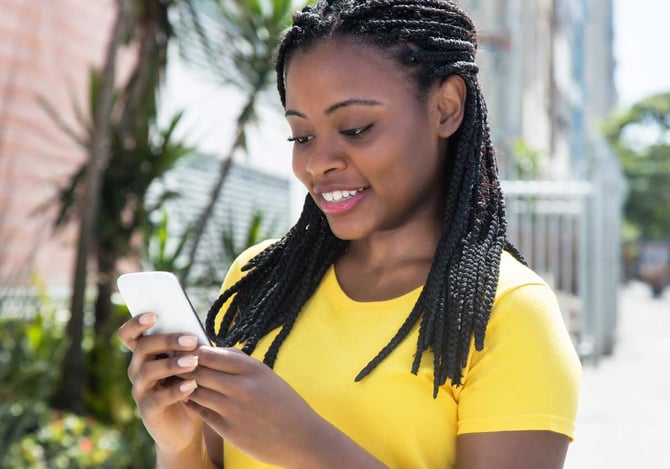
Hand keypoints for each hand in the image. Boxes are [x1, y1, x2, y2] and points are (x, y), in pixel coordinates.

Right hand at [118, 313, 203, 455]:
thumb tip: (196, 331)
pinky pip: (157, 399)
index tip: (154, 314)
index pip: (130, 335)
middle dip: (167, 341)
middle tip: (191, 340)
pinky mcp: (147, 411)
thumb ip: (187, 348)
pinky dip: (175, 391)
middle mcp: (137, 370)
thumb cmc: (189, 387)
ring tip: (193, 362)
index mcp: (145, 355)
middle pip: (142, 348)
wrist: (188, 427)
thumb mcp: (189, 364)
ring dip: (172, 364)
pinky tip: (192, 385)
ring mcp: (140, 391)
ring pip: (148, 371)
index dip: (135, 323)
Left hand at [183, 347, 338, 467]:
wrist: (302, 438)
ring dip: (184, 386)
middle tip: (173, 365)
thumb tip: (215, 351)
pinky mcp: (228, 429)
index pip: (212, 354)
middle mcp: (241, 387)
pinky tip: (189, 399)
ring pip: (196, 391)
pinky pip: (201, 412)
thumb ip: (242, 364)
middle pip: (199, 371)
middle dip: (184, 367)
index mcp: (253, 369)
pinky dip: (193, 403)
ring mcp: (233, 409)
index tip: (186, 351)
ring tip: (176, 381)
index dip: (194, 352)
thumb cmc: (286, 404)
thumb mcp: (268, 376)